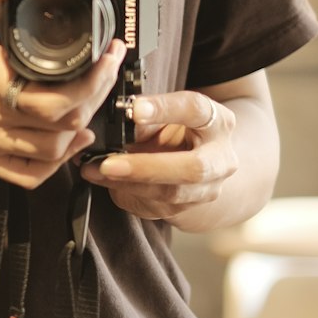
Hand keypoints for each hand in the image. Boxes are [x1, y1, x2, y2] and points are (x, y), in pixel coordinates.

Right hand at [0, 0, 127, 188]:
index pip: (61, 98)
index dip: (95, 81)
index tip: (108, 55)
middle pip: (64, 127)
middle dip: (95, 100)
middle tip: (104, 72)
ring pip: (50, 154)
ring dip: (78, 132)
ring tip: (90, 104)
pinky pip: (24, 175)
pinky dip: (51, 165)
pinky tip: (63, 142)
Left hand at [79, 89, 236, 220]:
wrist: (197, 164)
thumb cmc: (175, 129)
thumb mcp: (164, 116)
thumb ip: (145, 117)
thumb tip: (117, 119)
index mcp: (217, 122)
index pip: (195, 110)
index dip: (165, 109)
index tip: (133, 110)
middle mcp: (220, 159)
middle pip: (193, 168)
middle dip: (147, 167)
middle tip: (108, 164)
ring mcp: (206, 190)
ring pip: (170, 193)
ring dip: (128, 183)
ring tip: (96, 170)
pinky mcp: (184, 209)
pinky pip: (152, 204)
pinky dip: (122, 190)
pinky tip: (101, 179)